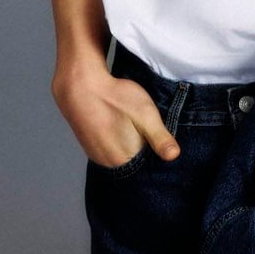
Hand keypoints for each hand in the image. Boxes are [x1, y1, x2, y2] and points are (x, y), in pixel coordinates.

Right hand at [51, 62, 180, 166]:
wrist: (80, 86)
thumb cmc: (115, 98)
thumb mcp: (145, 113)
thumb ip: (160, 137)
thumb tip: (174, 156)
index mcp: (124, 160)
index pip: (148, 167)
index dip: (157, 154)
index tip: (160, 138)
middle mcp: (109, 163)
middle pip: (135, 163)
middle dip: (144, 150)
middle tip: (144, 128)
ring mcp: (97, 156)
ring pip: (122, 157)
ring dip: (129, 146)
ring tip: (131, 126)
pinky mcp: (90, 147)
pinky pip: (110, 151)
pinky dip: (117, 142)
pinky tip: (119, 126)